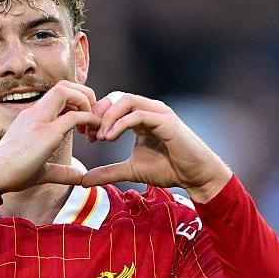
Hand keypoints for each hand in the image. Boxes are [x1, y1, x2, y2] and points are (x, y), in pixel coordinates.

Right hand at [0, 80, 99, 193]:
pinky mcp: (45, 134)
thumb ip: (62, 171)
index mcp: (32, 116)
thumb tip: (80, 177)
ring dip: (85, 102)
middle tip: (94, 116)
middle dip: (85, 94)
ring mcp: (39, 120)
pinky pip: (72, 115)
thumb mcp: (42, 170)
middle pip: (64, 85)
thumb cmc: (12, 173)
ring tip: (92, 122)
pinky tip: (92, 131)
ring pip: (66, 91)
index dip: (78, 102)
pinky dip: (88, 119)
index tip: (85, 122)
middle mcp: (35, 112)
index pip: (59, 94)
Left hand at [82, 92, 232, 202]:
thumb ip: (108, 172)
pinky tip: (110, 138)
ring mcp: (158, 112)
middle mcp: (149, 109)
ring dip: (108, 117)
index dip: (97, 116)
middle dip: (99, 113)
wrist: (195, 176)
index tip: (87, 136)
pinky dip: (120, 124)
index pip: (113, 104)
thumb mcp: (130, 170)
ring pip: (126, 100)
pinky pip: (138, 114)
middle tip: (90, 134)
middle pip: (116, 97)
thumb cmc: (168, 169)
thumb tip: (83, 181)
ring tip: (100, 137)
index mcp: (141, 116)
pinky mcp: (166, 121)